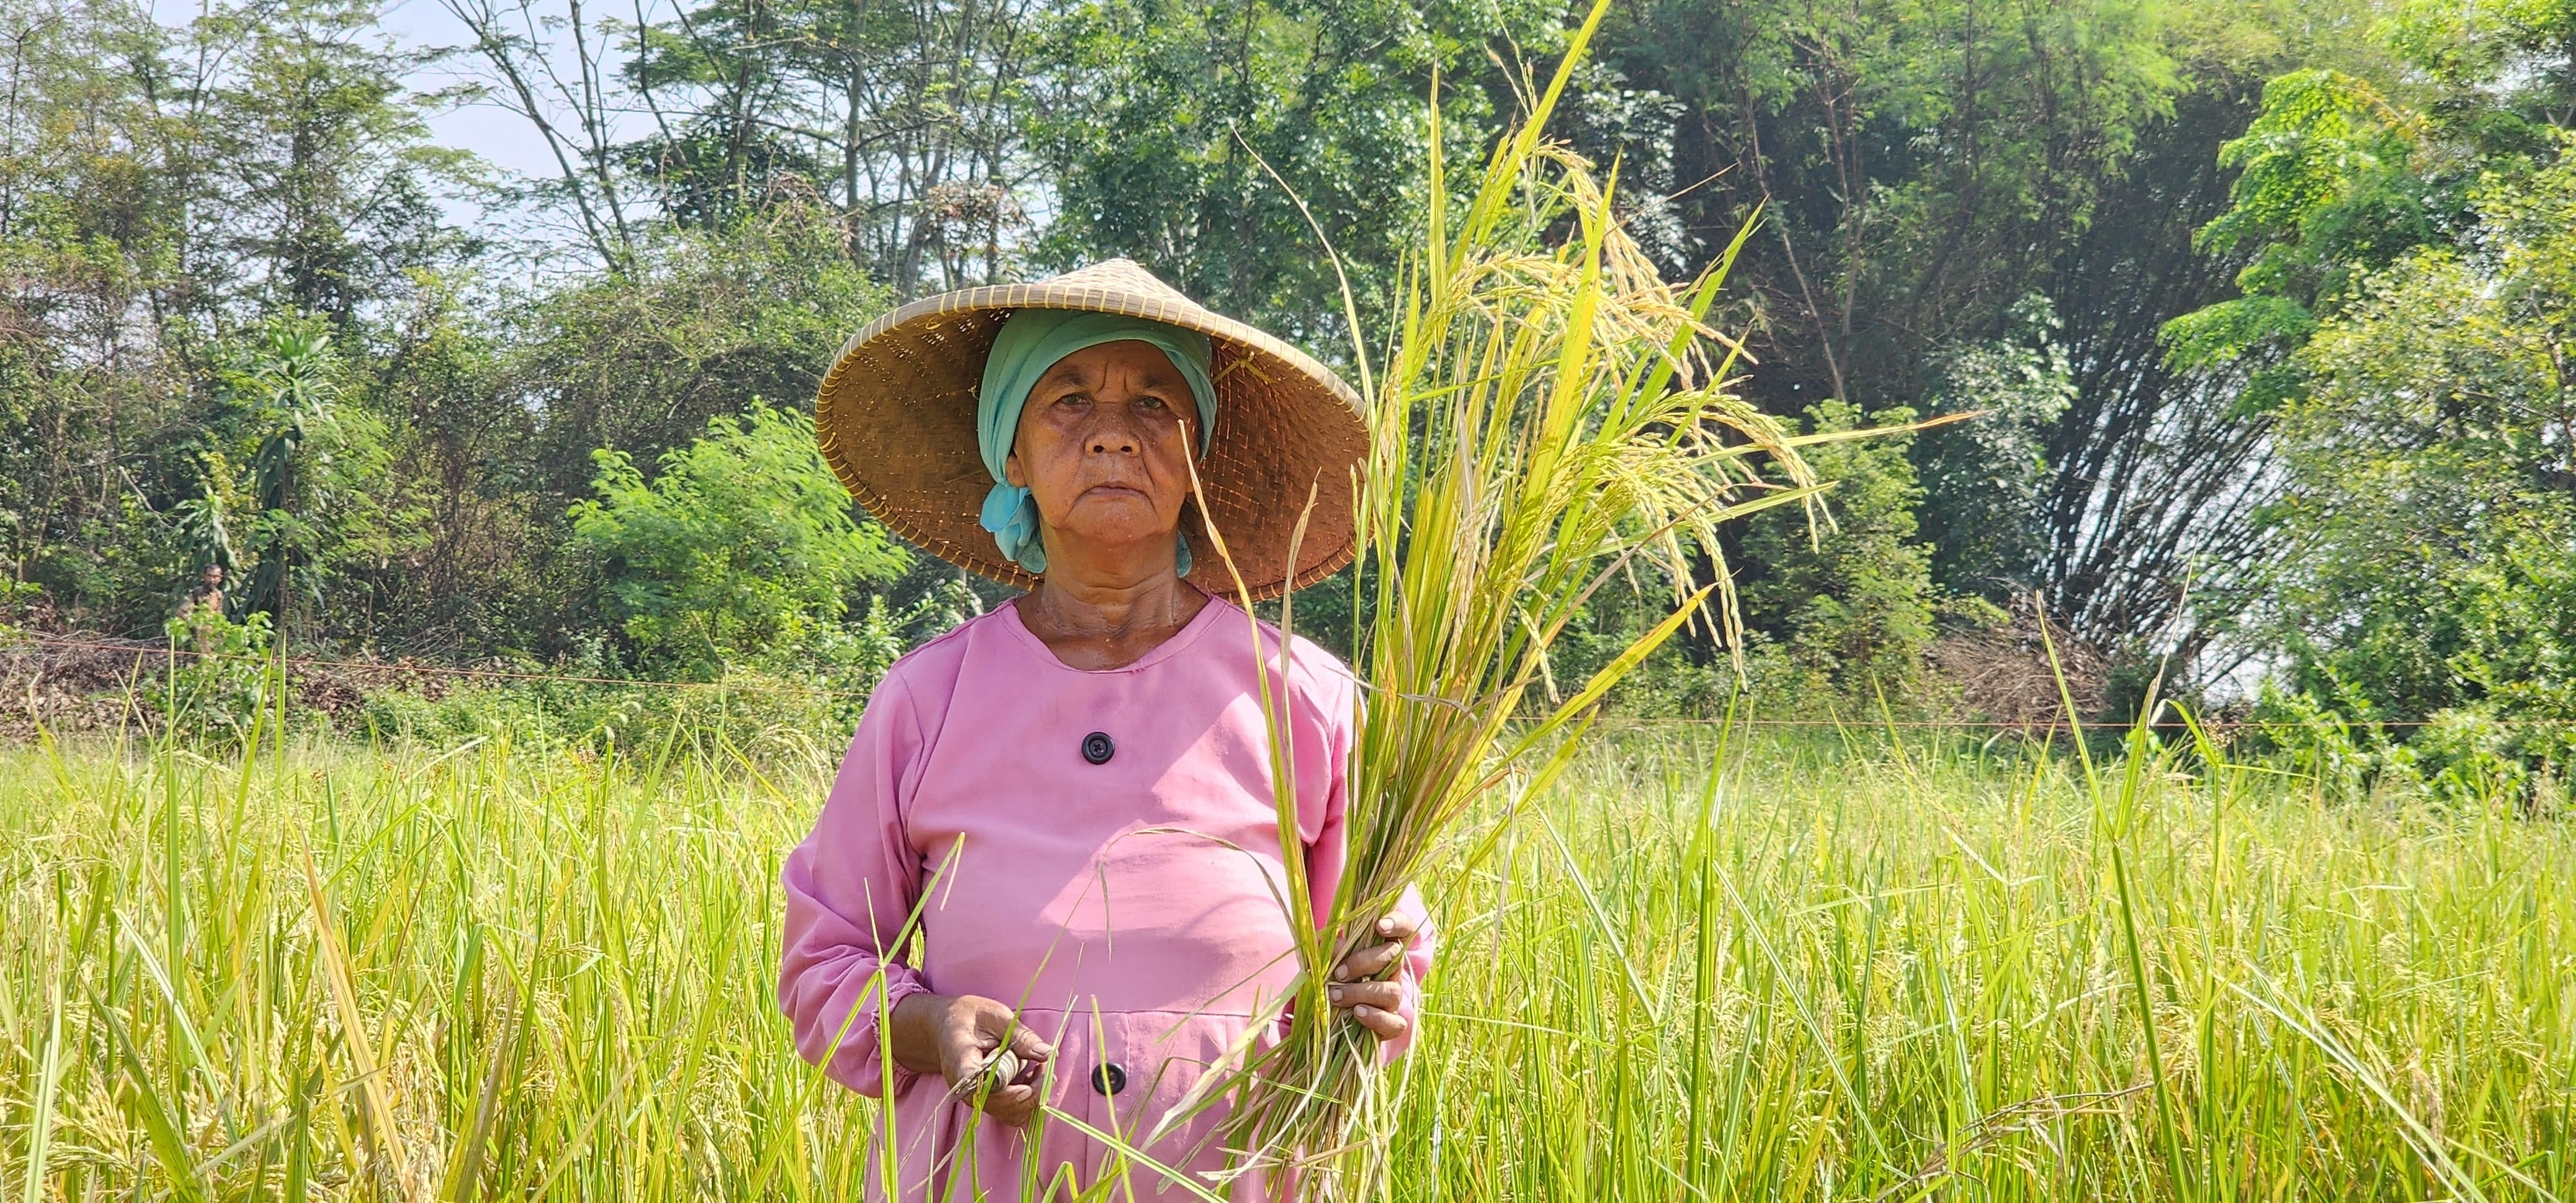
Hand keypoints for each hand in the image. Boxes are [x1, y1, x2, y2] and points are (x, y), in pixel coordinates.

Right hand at [889, 992, 1051, 1126]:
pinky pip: (1011, 1112)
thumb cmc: (969, 1018)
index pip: (982, 1089)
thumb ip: (1021, 1036)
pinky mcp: (985, 1103)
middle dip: (1031, 1091)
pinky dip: (1027, 1099)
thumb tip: (1048, 1054)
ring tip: (1037, 1068)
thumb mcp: (996, 1017)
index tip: (1030, 1082)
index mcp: (961, 1064)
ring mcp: (975, 1099)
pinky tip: (1030, 1077)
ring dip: (1032, 1096)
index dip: (1009, 1092)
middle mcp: (966, 1090)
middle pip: (1002, 1107)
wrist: (945, 1028)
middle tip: (1043, 1065)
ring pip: (1010, 1115)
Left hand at [1326, 909, 1419, 1041]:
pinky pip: (1395, 1023)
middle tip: (1339, 972)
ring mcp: (1395, 998)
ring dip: (1361, 992)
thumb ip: (1332, 951)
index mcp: (1383, 949)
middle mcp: (1394, 971)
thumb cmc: (1335, 981)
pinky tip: (1357, 1012)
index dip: (1397, 923)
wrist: (1338, 1019)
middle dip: (1364, 962)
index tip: (1379, 925)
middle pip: (1394, 956)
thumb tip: (1332, 945)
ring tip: (1336, 996)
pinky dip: (1375, 1017)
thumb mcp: (1330, 962)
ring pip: (1392, 990)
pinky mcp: (1393, 1025)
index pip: (1404, 928)